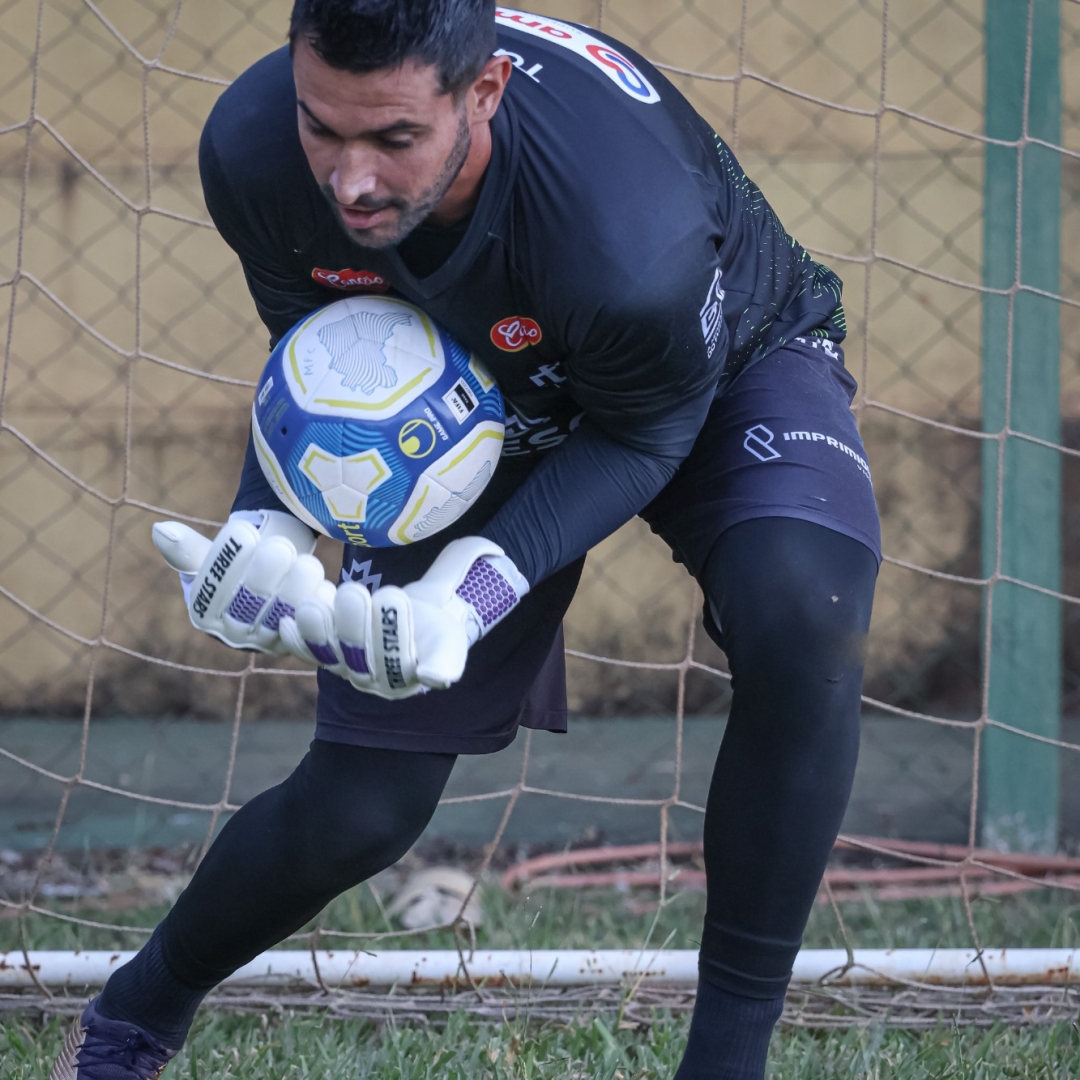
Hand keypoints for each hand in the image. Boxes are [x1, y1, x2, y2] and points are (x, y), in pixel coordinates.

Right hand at [151, 509, 331, 655]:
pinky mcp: (302, 639)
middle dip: (266, 571)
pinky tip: (324, 585)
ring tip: (306, 563)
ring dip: (297, 586)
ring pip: (284, 613)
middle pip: (251, 601)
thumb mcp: (211, 556)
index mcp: (206, 612)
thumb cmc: (238, 566)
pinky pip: (312, 625)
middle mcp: (235, 633)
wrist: (272, 584)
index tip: (242, 528)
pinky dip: (319, 604)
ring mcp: (270, 639)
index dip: (227, 557)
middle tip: (281, 546)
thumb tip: (160, 531)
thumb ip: (188, 549)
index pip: (214, 585)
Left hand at [287, 537, 529, 698]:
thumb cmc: (439, 623)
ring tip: (313, 604)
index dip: (393, 632)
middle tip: (354, 591)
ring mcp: (347, 669)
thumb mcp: (452, 630)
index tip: (395, 594)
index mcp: (410, 677)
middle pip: (361, 657)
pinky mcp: (325, 655)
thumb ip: (450, 649)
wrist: (419, 622)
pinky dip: (295, 638)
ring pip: (331, 654)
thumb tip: (450, 653)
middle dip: (355, 627)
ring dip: (320, 631)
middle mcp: (375, 681)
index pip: (400, 660)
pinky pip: (307, 650)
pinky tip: (283, 620)